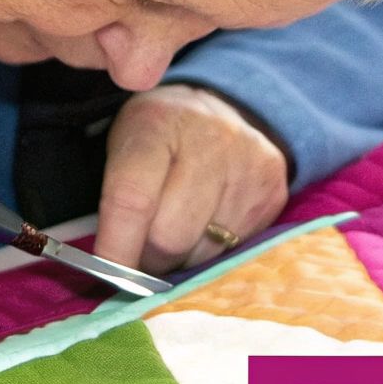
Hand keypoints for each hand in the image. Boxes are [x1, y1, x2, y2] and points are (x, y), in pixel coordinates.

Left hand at [94, 84, 288, 273]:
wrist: (218, 111)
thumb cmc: (159, 139)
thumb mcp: (123, 148)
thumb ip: (115, 201)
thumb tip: (114, 270)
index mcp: (156, 124)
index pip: (132, 199)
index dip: (118, 247)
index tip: (109, 272)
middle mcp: (209, 140)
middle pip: (171, 237)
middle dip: (149, 256)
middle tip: (143, 245)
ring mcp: (248, 165)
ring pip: (204, 252)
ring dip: (183, 257)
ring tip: (179, 227)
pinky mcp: (273, 191)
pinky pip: (234, 251)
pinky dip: (212, 250)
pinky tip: (208, 223)